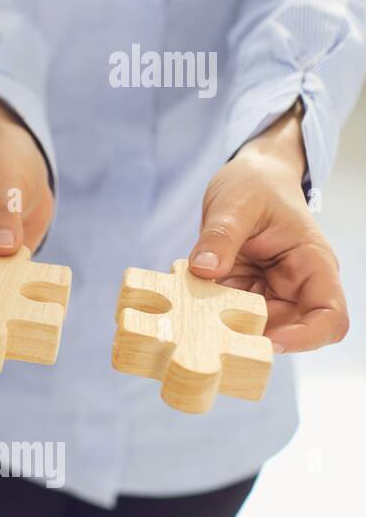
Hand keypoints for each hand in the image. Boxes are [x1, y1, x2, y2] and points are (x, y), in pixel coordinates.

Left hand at [188, 105, 346, 352]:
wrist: (250, 176)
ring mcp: (270, 290)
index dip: (306, 338)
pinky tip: (187, 305)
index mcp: (313, 264)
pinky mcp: (245, 291)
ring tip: (193, 317)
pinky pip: (230, 314)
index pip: (330, 317)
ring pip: (255, 327)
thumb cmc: (255, 184)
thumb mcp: (235, 203)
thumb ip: (220, 236)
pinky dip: (210, 314)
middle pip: (289, 331)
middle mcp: (297, 284)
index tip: (267, 340)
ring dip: (226, 326)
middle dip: (253, 335)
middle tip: (211, 332)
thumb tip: (204, 269)